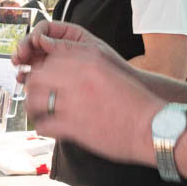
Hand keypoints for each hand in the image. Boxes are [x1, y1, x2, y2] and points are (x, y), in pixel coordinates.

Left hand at [16, 20, 164, 163]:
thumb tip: (64, 71)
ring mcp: (72, 102)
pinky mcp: (72, 126)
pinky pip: (44, 124)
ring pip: (35, 100)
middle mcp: (77, 78)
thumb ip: (85, 68)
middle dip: (33, 87)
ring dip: (33, 107)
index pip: (50, 58)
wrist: (153, 126)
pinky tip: (47, 127)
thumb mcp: (109, 72)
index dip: (43, 69)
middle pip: (37, 77)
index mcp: (88, 61)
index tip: (43, 78)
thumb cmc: (135, 101)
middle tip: (36, 95)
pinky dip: (42, 126)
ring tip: (37, 112)